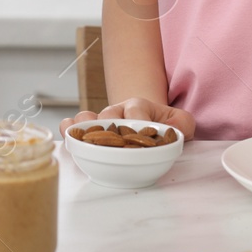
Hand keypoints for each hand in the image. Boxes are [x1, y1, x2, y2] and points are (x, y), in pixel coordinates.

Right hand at [60, 98, 195, 140]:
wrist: (147, 127)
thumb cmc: (162, 127)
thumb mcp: (180, 123)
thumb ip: (183, 123)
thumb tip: (174, 128)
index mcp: (139, 107)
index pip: (136, 110)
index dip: (137, 121)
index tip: (140, 134)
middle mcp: (117, 111)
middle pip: (109, 113)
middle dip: (111, 128)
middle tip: (116, 144)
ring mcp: (100, 121)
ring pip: (87, 117)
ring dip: (85, 126)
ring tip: (85, 137)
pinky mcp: (87, 132)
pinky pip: (73, 126)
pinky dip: (68, 130)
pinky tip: (70, 138)